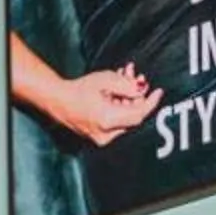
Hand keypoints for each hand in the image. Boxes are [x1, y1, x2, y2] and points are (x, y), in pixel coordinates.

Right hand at [42, 65, 157, 145]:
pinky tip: (115, 93)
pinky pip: (117, 122)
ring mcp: (103, 138)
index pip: (138, 114)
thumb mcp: (104, 80)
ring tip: (121, 78)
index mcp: (107, 120)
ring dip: (127, 99)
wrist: (58, 101)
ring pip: (125, 118)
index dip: (150, 103)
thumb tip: (142, 89)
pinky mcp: (100, 138)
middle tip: (132, 75)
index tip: (158, 92)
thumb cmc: (77, 89)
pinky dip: (119, 107)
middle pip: (133, 116)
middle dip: (135, 95)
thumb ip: (126, 85)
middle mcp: (106, 134)